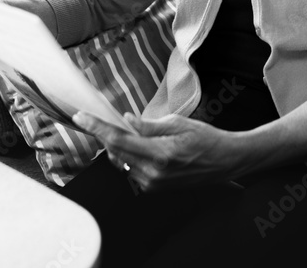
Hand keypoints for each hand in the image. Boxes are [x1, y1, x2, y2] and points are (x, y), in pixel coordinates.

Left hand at [73, 112, 251, 191]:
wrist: (224, 162)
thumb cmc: (206, 138)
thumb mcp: (178, 124)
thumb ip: (149, 125)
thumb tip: (125, 121)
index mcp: (160, 154)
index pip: (120, 140)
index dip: (98, 127)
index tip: (82, 117)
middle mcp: (152, 173)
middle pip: (116, 151)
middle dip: (106, 134)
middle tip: (100, 119)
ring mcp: (151, 183)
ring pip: (121, 161)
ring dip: (119, 145)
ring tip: (132, 133)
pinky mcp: (152, 188)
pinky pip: (131, 169)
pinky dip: (130, 155)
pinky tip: (142, 146)